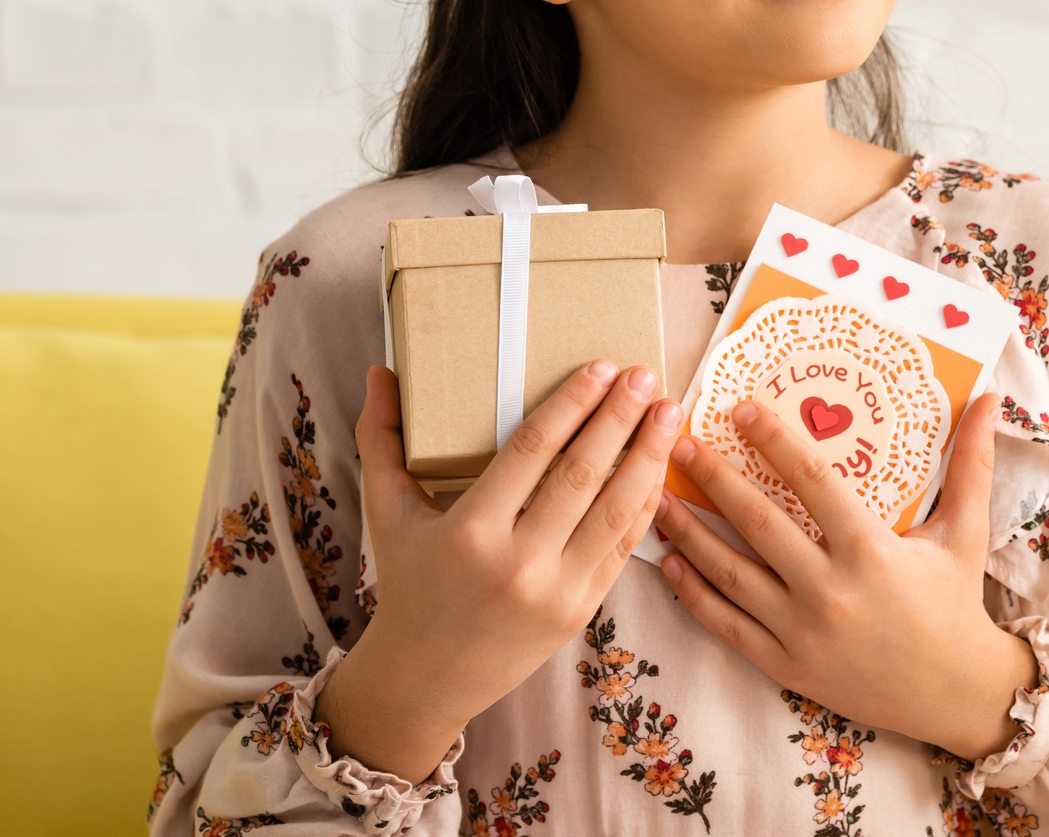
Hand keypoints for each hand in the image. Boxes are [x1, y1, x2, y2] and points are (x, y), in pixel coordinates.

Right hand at [315, 360, 682, 781]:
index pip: (532, 450)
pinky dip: (645, 505)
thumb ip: (381, 438)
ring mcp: (555, 590)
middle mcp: (517, 561)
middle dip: (620, 419)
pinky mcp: (581, 611)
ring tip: (668, 413)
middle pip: (582, 474)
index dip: (571, 404)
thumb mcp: (387, 512)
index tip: (600, 367)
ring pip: (616, 511)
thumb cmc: (408, 585)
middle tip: (646, 376)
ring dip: (648, 457)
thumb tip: (379, 371)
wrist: (425, 680)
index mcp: (470, 530)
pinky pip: (623, 548)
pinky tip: (659, 469)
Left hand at [656, 392, 1037, 758]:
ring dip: (688, 531)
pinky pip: (726, 624)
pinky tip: (671, 560)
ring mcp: (802, 631)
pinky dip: (694, 592)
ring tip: (656, 494)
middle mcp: (830, 589)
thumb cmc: (957, 603)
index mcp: (871, 550)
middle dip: (714, 478)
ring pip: (730, 573)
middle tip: (680, 441)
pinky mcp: (785, 665)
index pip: (811, 480)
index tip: (740, 409)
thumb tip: (991, 396)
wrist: (954, 693)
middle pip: (758, 522)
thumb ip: (971, 463)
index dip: (773, 440)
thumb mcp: (967, 532)